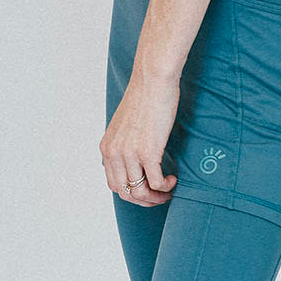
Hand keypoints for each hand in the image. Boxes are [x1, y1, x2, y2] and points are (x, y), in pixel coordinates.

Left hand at [100, 71, 179, 204]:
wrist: (152, 81)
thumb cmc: (144, 98)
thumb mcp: (125, 125)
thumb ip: (124, 144)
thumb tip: (134, 160)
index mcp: (107, 148)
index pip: (113, 184)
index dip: (131, 193)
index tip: (147, 191)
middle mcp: (114, 153)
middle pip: (125, 193)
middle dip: (144, 200)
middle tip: (159, 196)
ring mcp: (130, 153)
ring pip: (140, 192)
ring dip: (156, 197)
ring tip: (168, 190)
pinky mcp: (148, 151)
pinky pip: (156, 182)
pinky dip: (166, 187)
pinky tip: (173, 179)